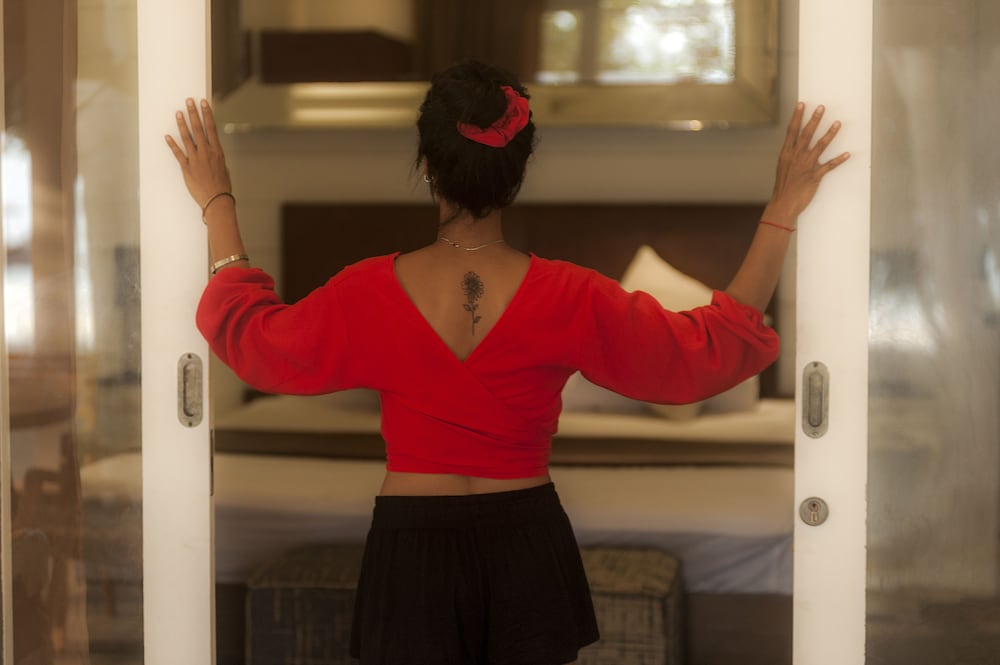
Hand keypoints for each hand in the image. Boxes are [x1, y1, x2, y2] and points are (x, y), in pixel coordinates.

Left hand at [165, 98, 231, 208]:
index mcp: (217, 151)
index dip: (207, 114)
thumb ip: (216, 157)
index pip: (211, 128)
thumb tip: (212, 150)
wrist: (216, 200)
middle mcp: (206, 152)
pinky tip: (167, 136)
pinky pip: (178, 153)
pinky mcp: (187, 168)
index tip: (204, 103)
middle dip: (193, 113)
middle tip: (189, 101)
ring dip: (182, 124)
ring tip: (178, 112)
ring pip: (187, 138)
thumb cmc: (222, 186)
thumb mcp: (223, 168)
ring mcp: (195, 159)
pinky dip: (172, 144)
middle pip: (199, 128)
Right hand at [766, 103, 849, 222]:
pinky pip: (829, 166)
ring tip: (837, 123)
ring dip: (830, 134)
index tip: (802, 104)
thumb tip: (796, 145)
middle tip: (822, 108)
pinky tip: (848, 154)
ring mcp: (806, 166)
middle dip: (814, 120)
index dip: (797, 117)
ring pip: (820, 146)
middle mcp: (796, 157)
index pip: (792, 131)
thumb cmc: (783, 187)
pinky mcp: (815, 176)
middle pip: (806, 134)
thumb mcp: (783, 167)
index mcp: (786, 154)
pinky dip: (839, 160)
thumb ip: (790, 155)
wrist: (783, 204)